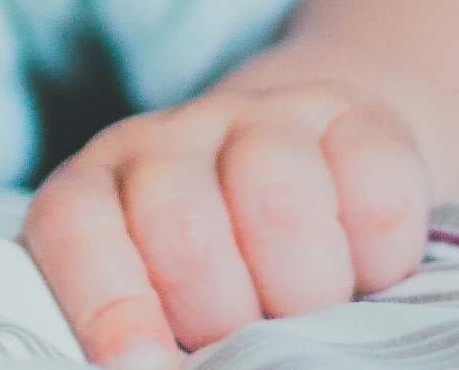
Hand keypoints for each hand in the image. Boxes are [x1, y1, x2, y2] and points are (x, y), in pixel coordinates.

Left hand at [22, 80, 429, 366]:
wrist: (309, 172)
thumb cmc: (215, 277)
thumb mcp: (163, 307)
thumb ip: (152, 336)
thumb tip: (166, 368)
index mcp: (96, 189)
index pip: (76, 230)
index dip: (108, 305)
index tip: (145, 366)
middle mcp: (166, 139)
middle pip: (182, 229)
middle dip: (222, 316)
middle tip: (249, 342)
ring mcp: (259, 114)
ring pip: (278, 200)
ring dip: (303, 289)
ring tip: (312, 314)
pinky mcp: (354, 114)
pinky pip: (375, 187)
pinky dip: (381, 256)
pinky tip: (369, 270)